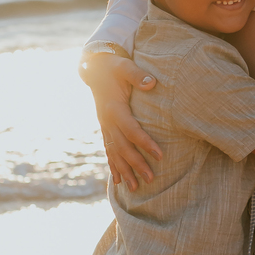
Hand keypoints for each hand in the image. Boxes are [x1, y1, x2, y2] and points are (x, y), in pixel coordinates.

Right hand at [78, 50, 160, 189]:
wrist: (94, 67)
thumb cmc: (113, 67)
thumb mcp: (125, 66)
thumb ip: (137, 75)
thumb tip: (152, 82)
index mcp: (114, 109)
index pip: (132, 130)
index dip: (145, 143)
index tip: (160, 155)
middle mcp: (107, 121)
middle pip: (123, 147)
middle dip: (136, 164)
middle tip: (151, 178)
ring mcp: (104, 126)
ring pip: (114, 153)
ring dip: (125, 170)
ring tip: (135, 187)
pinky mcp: (105, 128)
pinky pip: (108, 150)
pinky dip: (113, 165)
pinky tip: (119, 180)